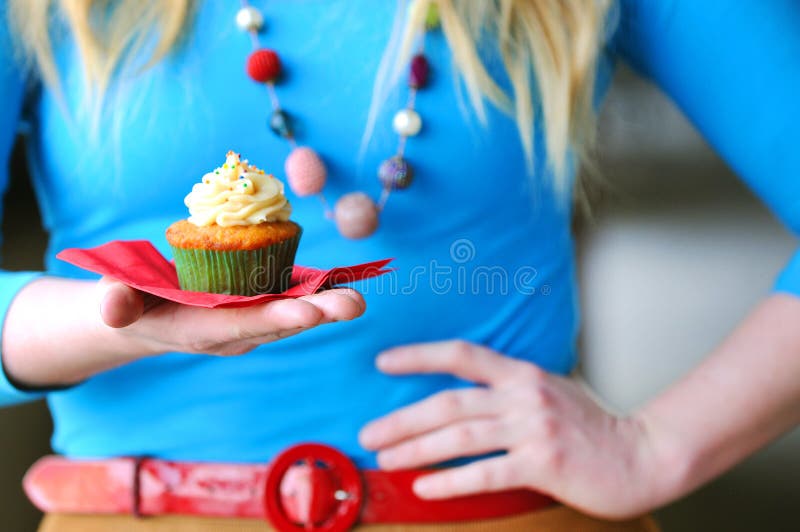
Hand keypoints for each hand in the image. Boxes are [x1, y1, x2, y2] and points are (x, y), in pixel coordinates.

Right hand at [97, 276, 364, 355]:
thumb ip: (115, 303)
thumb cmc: (127, 302)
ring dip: (327, 303)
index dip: (275, 318)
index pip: (242, 325)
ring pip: (292, 311)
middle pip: (279, 322)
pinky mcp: (259, 305)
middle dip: (317, 314)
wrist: (143, 315)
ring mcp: (250, 320)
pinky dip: (321, 288)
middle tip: (353, 305)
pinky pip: (294, 296)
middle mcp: (234, 331)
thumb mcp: (114, 300)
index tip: (308, 312)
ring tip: (360, 294)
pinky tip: (351, 278)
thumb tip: (112, 308)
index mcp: (201, 330)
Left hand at [359, 340, 665, 518]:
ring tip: (386, 459)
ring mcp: (534, 428)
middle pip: (449, 403)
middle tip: (369, 433)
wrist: (642, 455)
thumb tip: (459, 399)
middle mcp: (524, 395)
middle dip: (402, 419)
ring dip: (416, 449)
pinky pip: (485, 473)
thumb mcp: (548, 393)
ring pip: (460, 437)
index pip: (462, 355)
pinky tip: (425, 488)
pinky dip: (451, 481)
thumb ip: (508, 391)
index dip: (420, 355)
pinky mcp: (544, 464)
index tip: (383, 363)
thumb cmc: (590, 428)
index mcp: (522, 373)